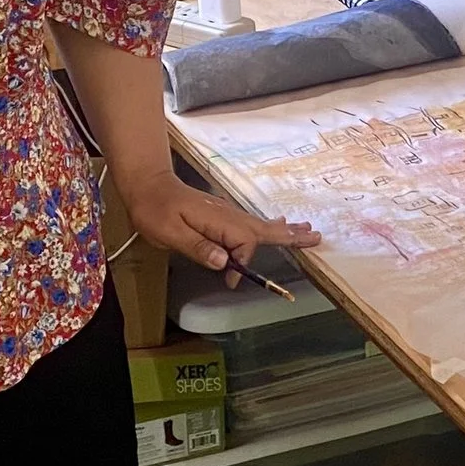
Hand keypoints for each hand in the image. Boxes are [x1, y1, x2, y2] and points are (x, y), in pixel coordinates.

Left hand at [116, 167, 317, 283]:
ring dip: (284, 231)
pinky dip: (268, 226)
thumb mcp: (168, 232)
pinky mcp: (221, 214)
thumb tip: (224, 262)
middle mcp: (227, 215)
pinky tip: (278, 226)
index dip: (241, 265)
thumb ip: (196, 247)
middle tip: (317, 238)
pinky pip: (251, 223)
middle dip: (289, 236)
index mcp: (217, 221)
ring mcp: (226, 213)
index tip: (228, 280)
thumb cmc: (154, 210)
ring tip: (306, 232)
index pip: (243, 244)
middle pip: (263, 229)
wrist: (147, 185)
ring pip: (260, 225)